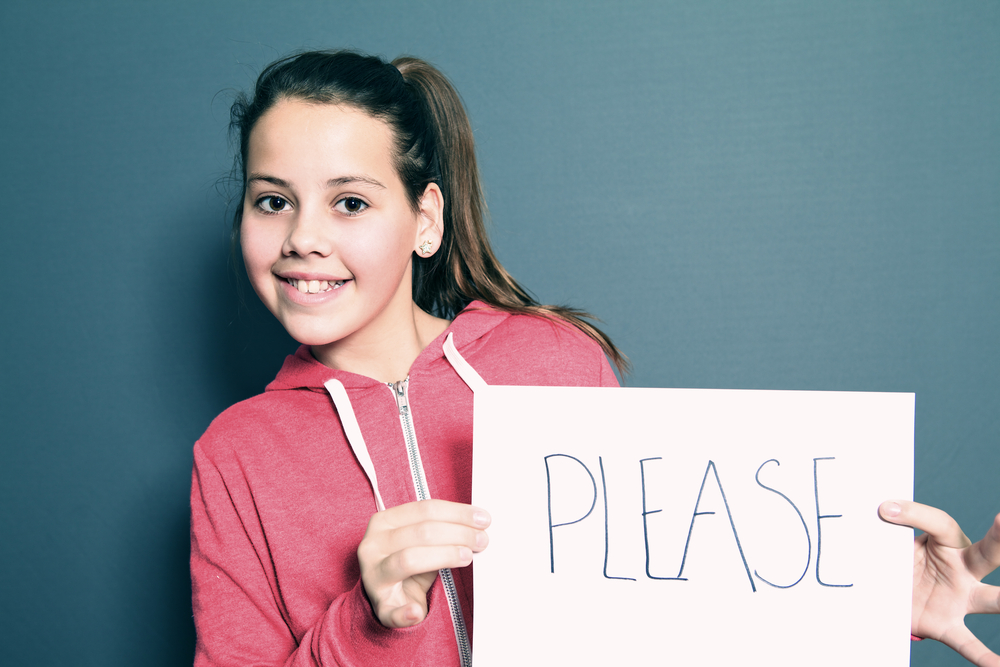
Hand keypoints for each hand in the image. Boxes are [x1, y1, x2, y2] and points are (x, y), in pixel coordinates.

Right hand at [357, 499, 489, 627]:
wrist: (388, 595)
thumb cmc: (409, 559)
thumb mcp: (420, 538)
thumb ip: (443, 528)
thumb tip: (479, 524)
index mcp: (384, 521)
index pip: (425, 509)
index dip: (457, 513)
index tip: (483, 519)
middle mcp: (373, 546)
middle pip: (422, 533)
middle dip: (458, 534)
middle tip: (482, 540)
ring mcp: (373, 577)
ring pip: (410, 560)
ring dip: (444, 556)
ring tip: (467, 557)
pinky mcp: (380, 607)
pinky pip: (391, 611)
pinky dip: (404, 612)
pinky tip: (416, 611)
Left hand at [879, 501, 999, 666]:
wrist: (890, 593)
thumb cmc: (900, 560)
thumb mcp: (893, 543)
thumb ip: (889, 529)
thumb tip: (880, 510)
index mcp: (949, 543)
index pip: (941, 525)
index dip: (913, 514)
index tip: (884, 508)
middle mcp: (964, 569)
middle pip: (988, 553)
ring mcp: (962, 598)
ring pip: (991, 599)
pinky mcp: (948, 624)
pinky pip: (968, 643)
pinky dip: (983, 656)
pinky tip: (996, 665)